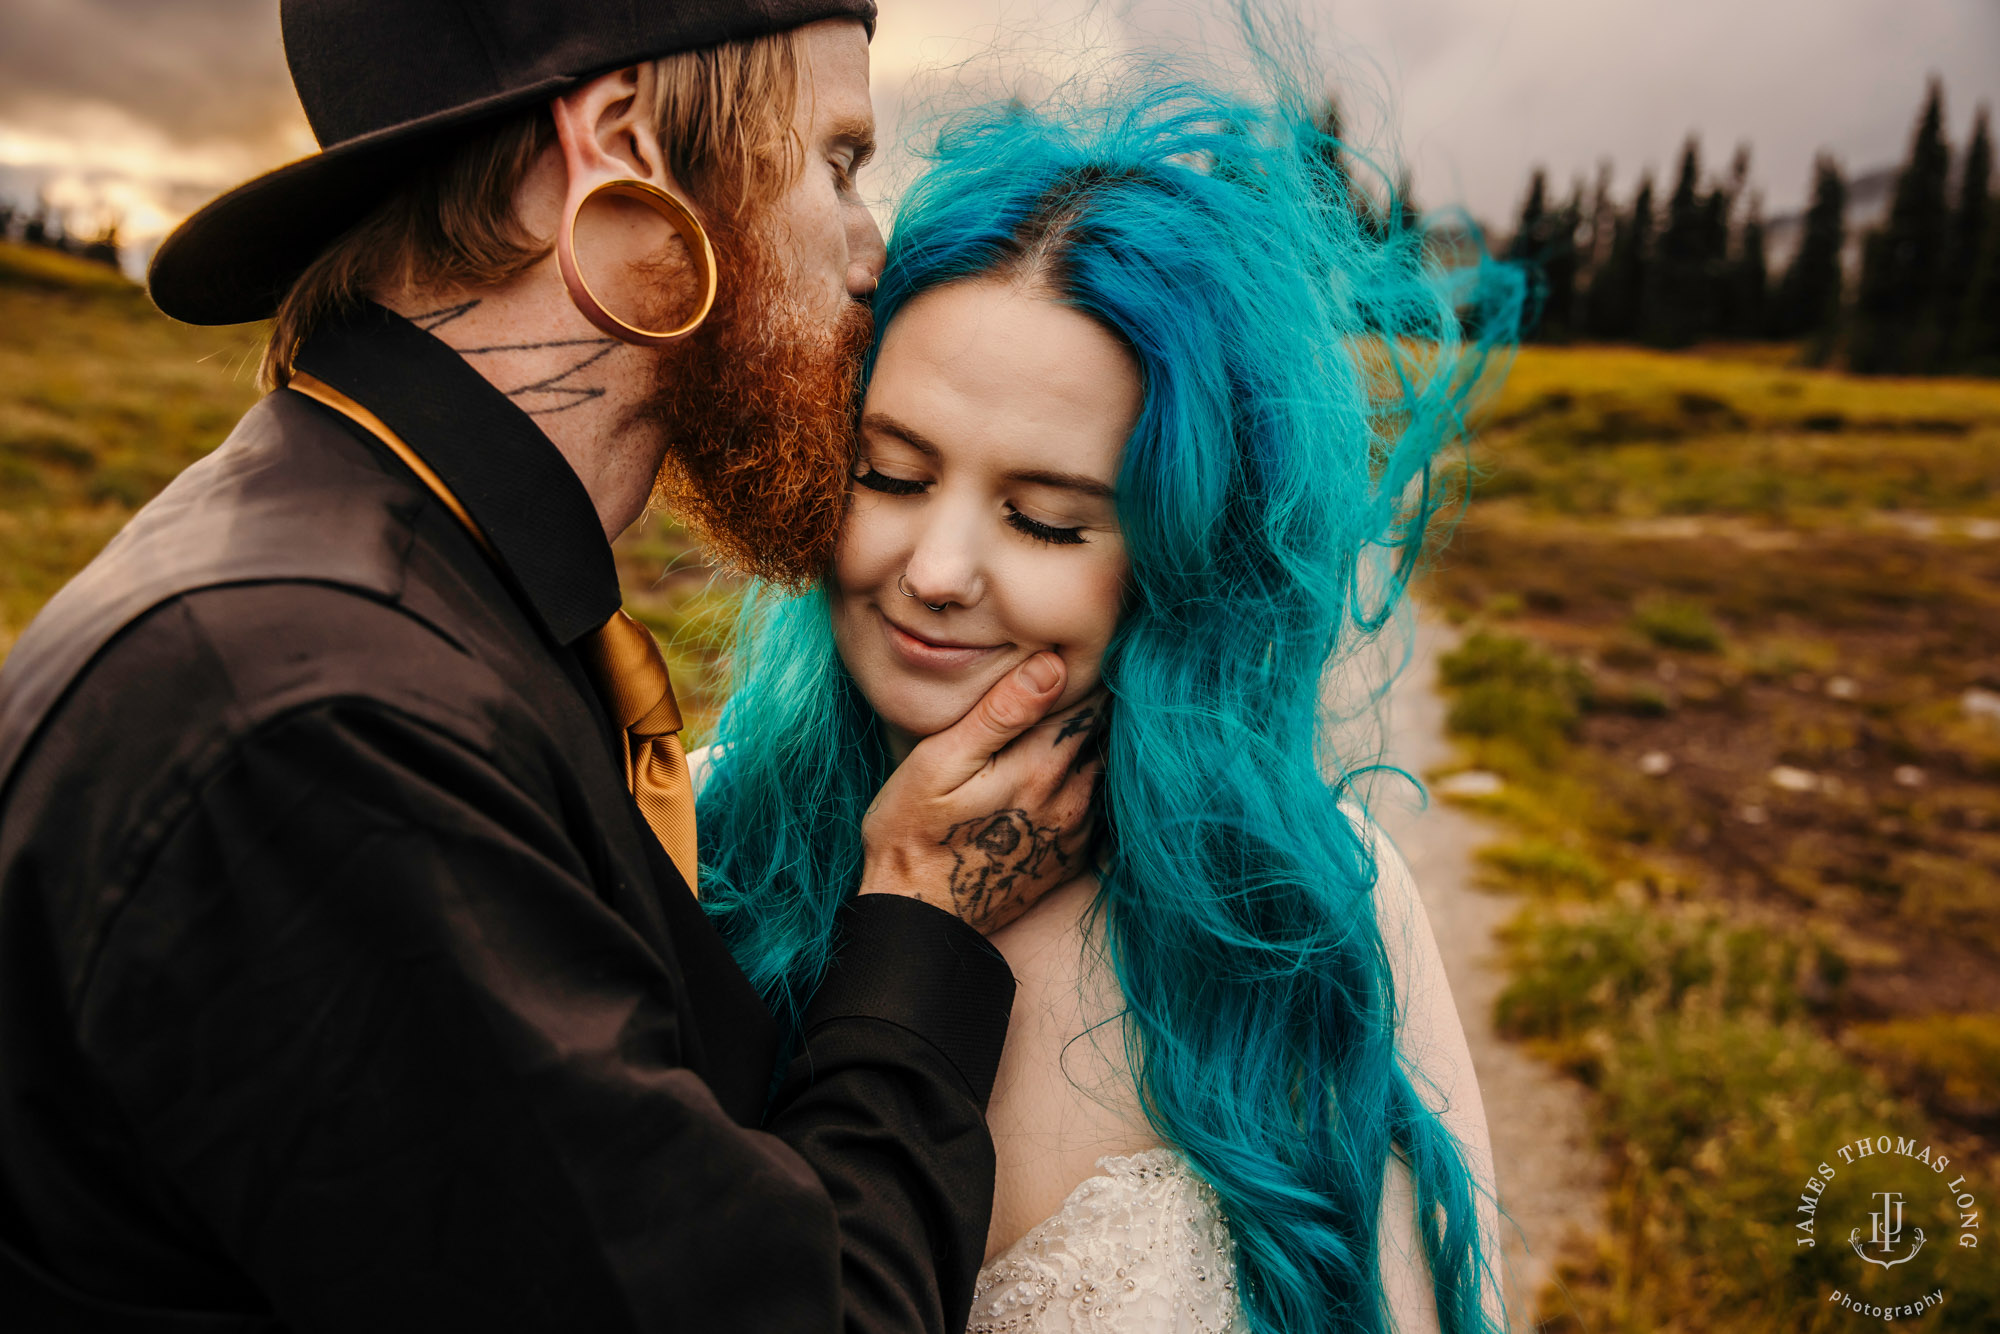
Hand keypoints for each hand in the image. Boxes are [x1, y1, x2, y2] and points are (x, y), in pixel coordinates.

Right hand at [858, 652, 1104, 934]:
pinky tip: (1051, 778)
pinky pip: (1095, 807)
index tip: (1068, 655)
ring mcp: (1075, 832)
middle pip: (1101, 734)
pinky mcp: (1070, 858)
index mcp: (1042, 766)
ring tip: (1058, 726)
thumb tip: (1053, 664)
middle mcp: (1072, 798)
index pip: (1089, 701)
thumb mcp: (939, 763)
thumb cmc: (913, 833)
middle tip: (1067, 683)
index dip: (1083, 674)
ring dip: (1088, 746)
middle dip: (1088, 707)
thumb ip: (1000, 713)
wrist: (918, 919)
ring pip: (1102, 769)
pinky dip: (1083, 784)